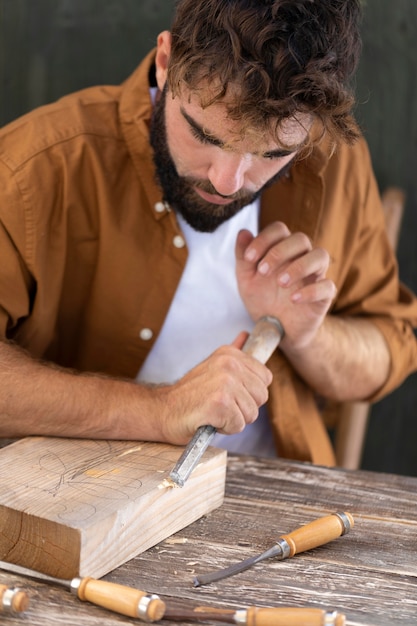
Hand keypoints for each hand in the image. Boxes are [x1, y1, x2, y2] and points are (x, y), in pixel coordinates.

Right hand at [155, 332, 272, 444]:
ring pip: (252, 413)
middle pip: (262, 397)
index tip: (229, 393)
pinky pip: (239, 425)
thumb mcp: (212, 368)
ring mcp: (224, 382)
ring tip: (214, 412)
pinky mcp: (220, 403)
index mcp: (230, 354)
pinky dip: (225, 428)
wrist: (163, 410)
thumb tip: (246, 335)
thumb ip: (233, 353)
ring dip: (234, 420)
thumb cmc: (190, 395)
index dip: (249, 392)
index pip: (265, 378)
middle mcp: (229, 364)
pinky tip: (209, 419)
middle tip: (221, 405)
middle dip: (244, 408)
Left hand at [235, 222, 335, 349]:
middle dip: (280, 252)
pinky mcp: (324, 296)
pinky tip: (293, 300)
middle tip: (263, 272)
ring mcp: (315, 275)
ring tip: (281, 283)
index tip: (248, 258)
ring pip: (320, 255)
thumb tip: (243, 232)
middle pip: (300, 239)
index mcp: (282, 249)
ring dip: (299, 266)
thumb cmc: (263, 299)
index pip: (279, 229)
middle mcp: (301, 257)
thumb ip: (243, 257)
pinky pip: (327, 286)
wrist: (275, 330)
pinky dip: (311, 291)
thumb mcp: (246, 280)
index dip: (264, 239)